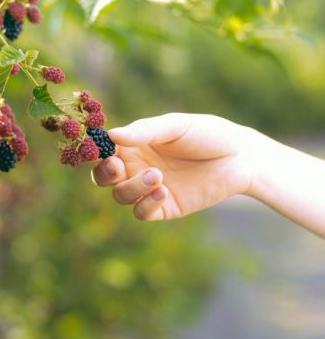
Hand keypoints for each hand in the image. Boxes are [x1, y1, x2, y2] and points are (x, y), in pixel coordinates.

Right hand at [92, 113, 255, 220]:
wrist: (241, 158)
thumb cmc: (207, 134)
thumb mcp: (176, 126)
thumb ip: (144, 131)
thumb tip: (111, 135)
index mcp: (134, 144)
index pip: (104, 151)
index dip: (97, 153)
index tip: (105, 151)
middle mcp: (136, 167)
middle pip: (103, 178)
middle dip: (105, 174)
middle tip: (118, 168)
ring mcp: (148, 189)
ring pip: (121, 196)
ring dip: (132, 188)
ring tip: (157, 176)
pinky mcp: (163, 207)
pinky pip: (142, 212)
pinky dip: (146, 204)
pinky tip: (163, 192)